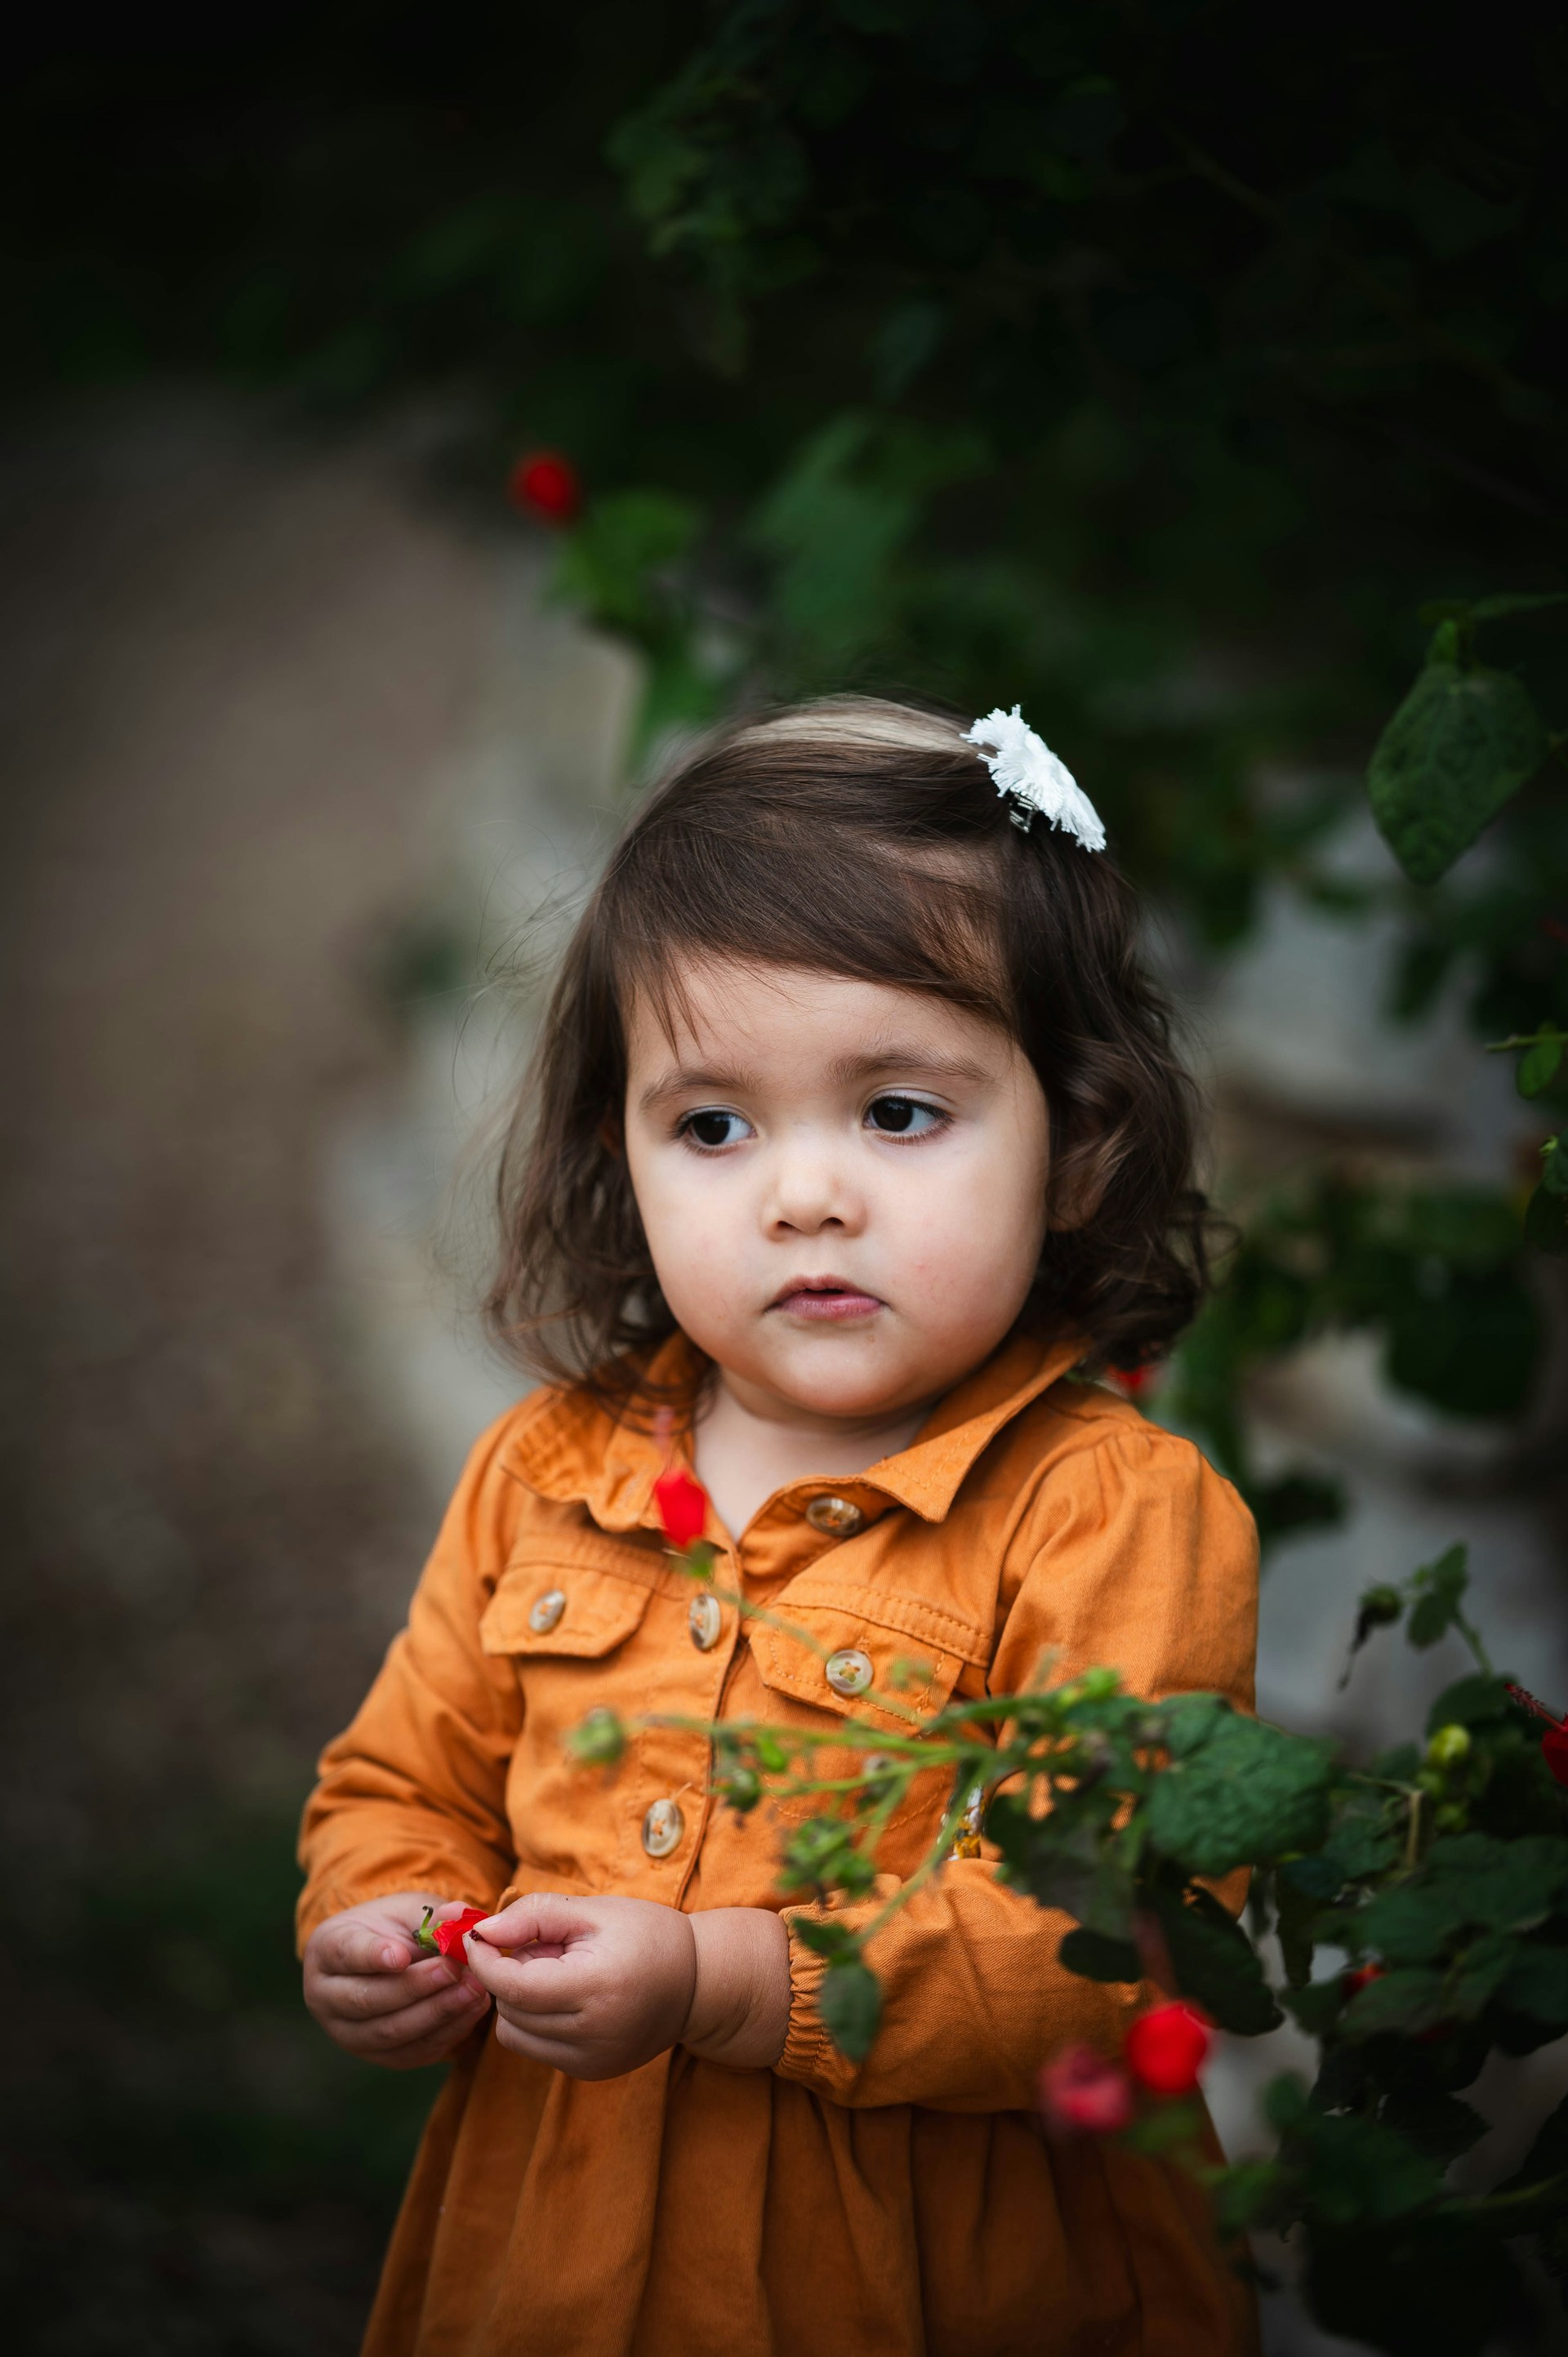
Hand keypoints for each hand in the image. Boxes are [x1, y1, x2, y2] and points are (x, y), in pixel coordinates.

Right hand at [303, 1892, 492, 2069]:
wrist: (388, 1959)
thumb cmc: (394, 1929)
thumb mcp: (407, 1910)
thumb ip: (431, 1915)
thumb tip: (459, 1914)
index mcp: (327, 1949)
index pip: (346, 1954)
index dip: (373, 1957)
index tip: (402, 1956)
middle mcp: (327, 1997)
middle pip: (367, 2000)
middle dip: (415, 1987)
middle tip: (453, 1970)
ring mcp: (349, 2033)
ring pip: (390, 2032)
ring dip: (436, 2013)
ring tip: (472, 1990)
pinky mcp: (379, 2056)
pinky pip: (411, 2052)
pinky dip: (445, 2033)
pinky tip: (472, 2010)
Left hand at [467, 1894, 790, 2079]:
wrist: (698, 1981)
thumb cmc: (647, 1934)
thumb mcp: (594, 1910)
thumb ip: (534, 1916)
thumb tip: (482, 1933)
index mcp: (595, 1988)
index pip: (513, 1986)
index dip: (485, 1961)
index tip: (478, 1937)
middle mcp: (593, 2035)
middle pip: (510, 2011)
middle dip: (510, 1975)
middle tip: (543, 1948)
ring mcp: (592, 2061)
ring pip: (515, 2036)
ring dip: (520, 2002)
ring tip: (558, 1974)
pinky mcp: (591, 2072)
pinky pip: (537, 2048)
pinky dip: (538, 2022)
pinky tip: (569, 1998)